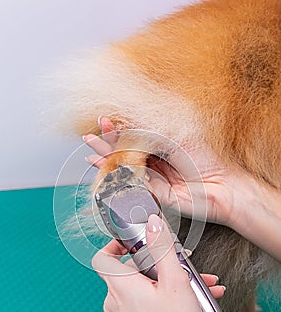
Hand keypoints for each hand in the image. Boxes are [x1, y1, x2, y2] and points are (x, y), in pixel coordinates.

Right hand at [84, 117, 280, 260]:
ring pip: (125, 165)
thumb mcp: (175, 136)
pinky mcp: (153, 192)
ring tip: (89, 148)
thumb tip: (127, 120)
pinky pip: (131, 182)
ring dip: (107, 157)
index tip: (105, 119)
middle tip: (92, 134)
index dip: (119, 128)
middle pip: (127, 150)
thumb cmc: (206, 159)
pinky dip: (115, 174)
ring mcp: (154, 176)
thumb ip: (149, 130)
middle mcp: (157, 159)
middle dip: (108, 142)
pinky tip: (102, 168)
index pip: (135, 134)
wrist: (222, 187)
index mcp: (164, 143)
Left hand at [92, 214, 224, 311]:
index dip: (114, 245)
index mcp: (120, 286)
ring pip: (142, 290)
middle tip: (181, 266)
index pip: (102, 257)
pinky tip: (190, 305)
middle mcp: (115, 302)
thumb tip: (152, 223)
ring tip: (198, 287)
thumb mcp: (174, 282)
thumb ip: (162, 248)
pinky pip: (144, 307)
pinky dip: (163, 301)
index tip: (132, 242)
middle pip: (130, 272)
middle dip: (159, 266)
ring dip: (167, 284)